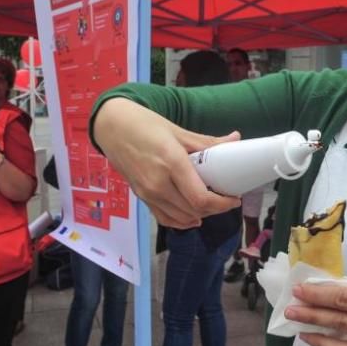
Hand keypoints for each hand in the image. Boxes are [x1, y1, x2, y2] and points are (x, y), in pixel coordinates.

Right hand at [93, 98, 241, 227]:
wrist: (111, 127)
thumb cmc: (143, 124)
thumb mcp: (177, 131)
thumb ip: (207, 142)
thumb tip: (235, 139)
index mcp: (171, 163)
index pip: (200, 198)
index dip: (221, 204)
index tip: (233, 198)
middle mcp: (158, 183)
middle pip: (193, 210)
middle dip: (215, 208)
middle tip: (226, 199)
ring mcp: (148, 193)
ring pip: (181, 217)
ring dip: (200, 214)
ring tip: (212, 204)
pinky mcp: (141, 197)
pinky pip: (164, 218)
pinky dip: (181, 221)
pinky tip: (193, 217)